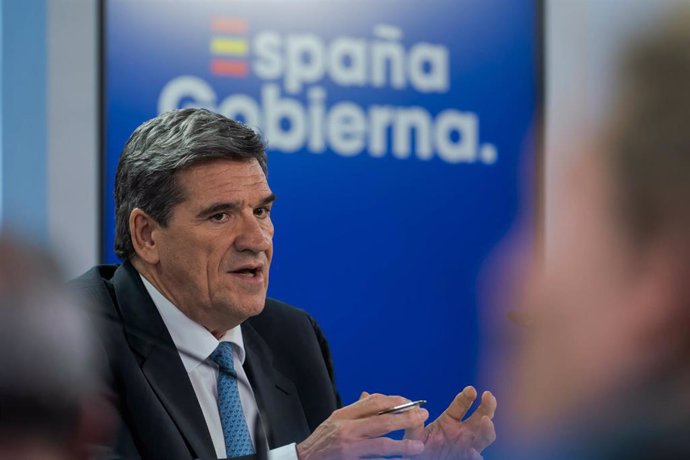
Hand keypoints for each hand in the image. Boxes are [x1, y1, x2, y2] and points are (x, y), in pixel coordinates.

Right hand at [297, 392, 428, 459]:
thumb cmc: (322, 440)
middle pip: (381, 421)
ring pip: (380, 444)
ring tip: (418, 446)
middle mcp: (347, 429)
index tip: (410, 403)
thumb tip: (371, 396)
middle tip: (422, 416)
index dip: (395, 401)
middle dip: (405, 418)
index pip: (373, 402)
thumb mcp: (336, 420)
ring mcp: (349, 448)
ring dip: (402, 444)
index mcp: (344, 415)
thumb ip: (355, 410)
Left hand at [405, 386, 496, 459]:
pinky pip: (476, 458)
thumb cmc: (416, 449)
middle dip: (487, 405)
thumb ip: (414, 422)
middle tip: (488, 396)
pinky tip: (473, 452)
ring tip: (486, 420)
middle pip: (480, 416)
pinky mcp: (466, 458)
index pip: (460, 405)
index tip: (471, 390)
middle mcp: (461, 431)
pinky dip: (476, 456)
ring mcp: (466, 446)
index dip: (466, 397)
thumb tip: (416, 408)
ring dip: (487, 428)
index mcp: (449, 421)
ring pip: (484, 436)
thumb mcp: (413, 434)